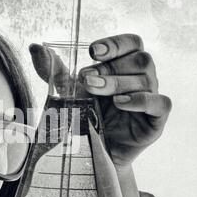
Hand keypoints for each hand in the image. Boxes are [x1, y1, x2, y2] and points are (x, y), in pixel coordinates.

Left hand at [29, 34, 171, 167]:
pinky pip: (161, 103)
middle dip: (110, 67)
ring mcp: (150, 99)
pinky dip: (142, 100)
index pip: (132, 43)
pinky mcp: (155, 121)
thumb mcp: (68, 92)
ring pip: (147, 78)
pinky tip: (120, 104)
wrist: (93, 153)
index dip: (116, 43)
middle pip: (139, 59)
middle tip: (87, 79)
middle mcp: (141, 79)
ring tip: (95, 92)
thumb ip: (54, 71)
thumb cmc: (85, 117)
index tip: (93, 51)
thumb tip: (35, 47)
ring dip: (117, 82)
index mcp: (124, 67)